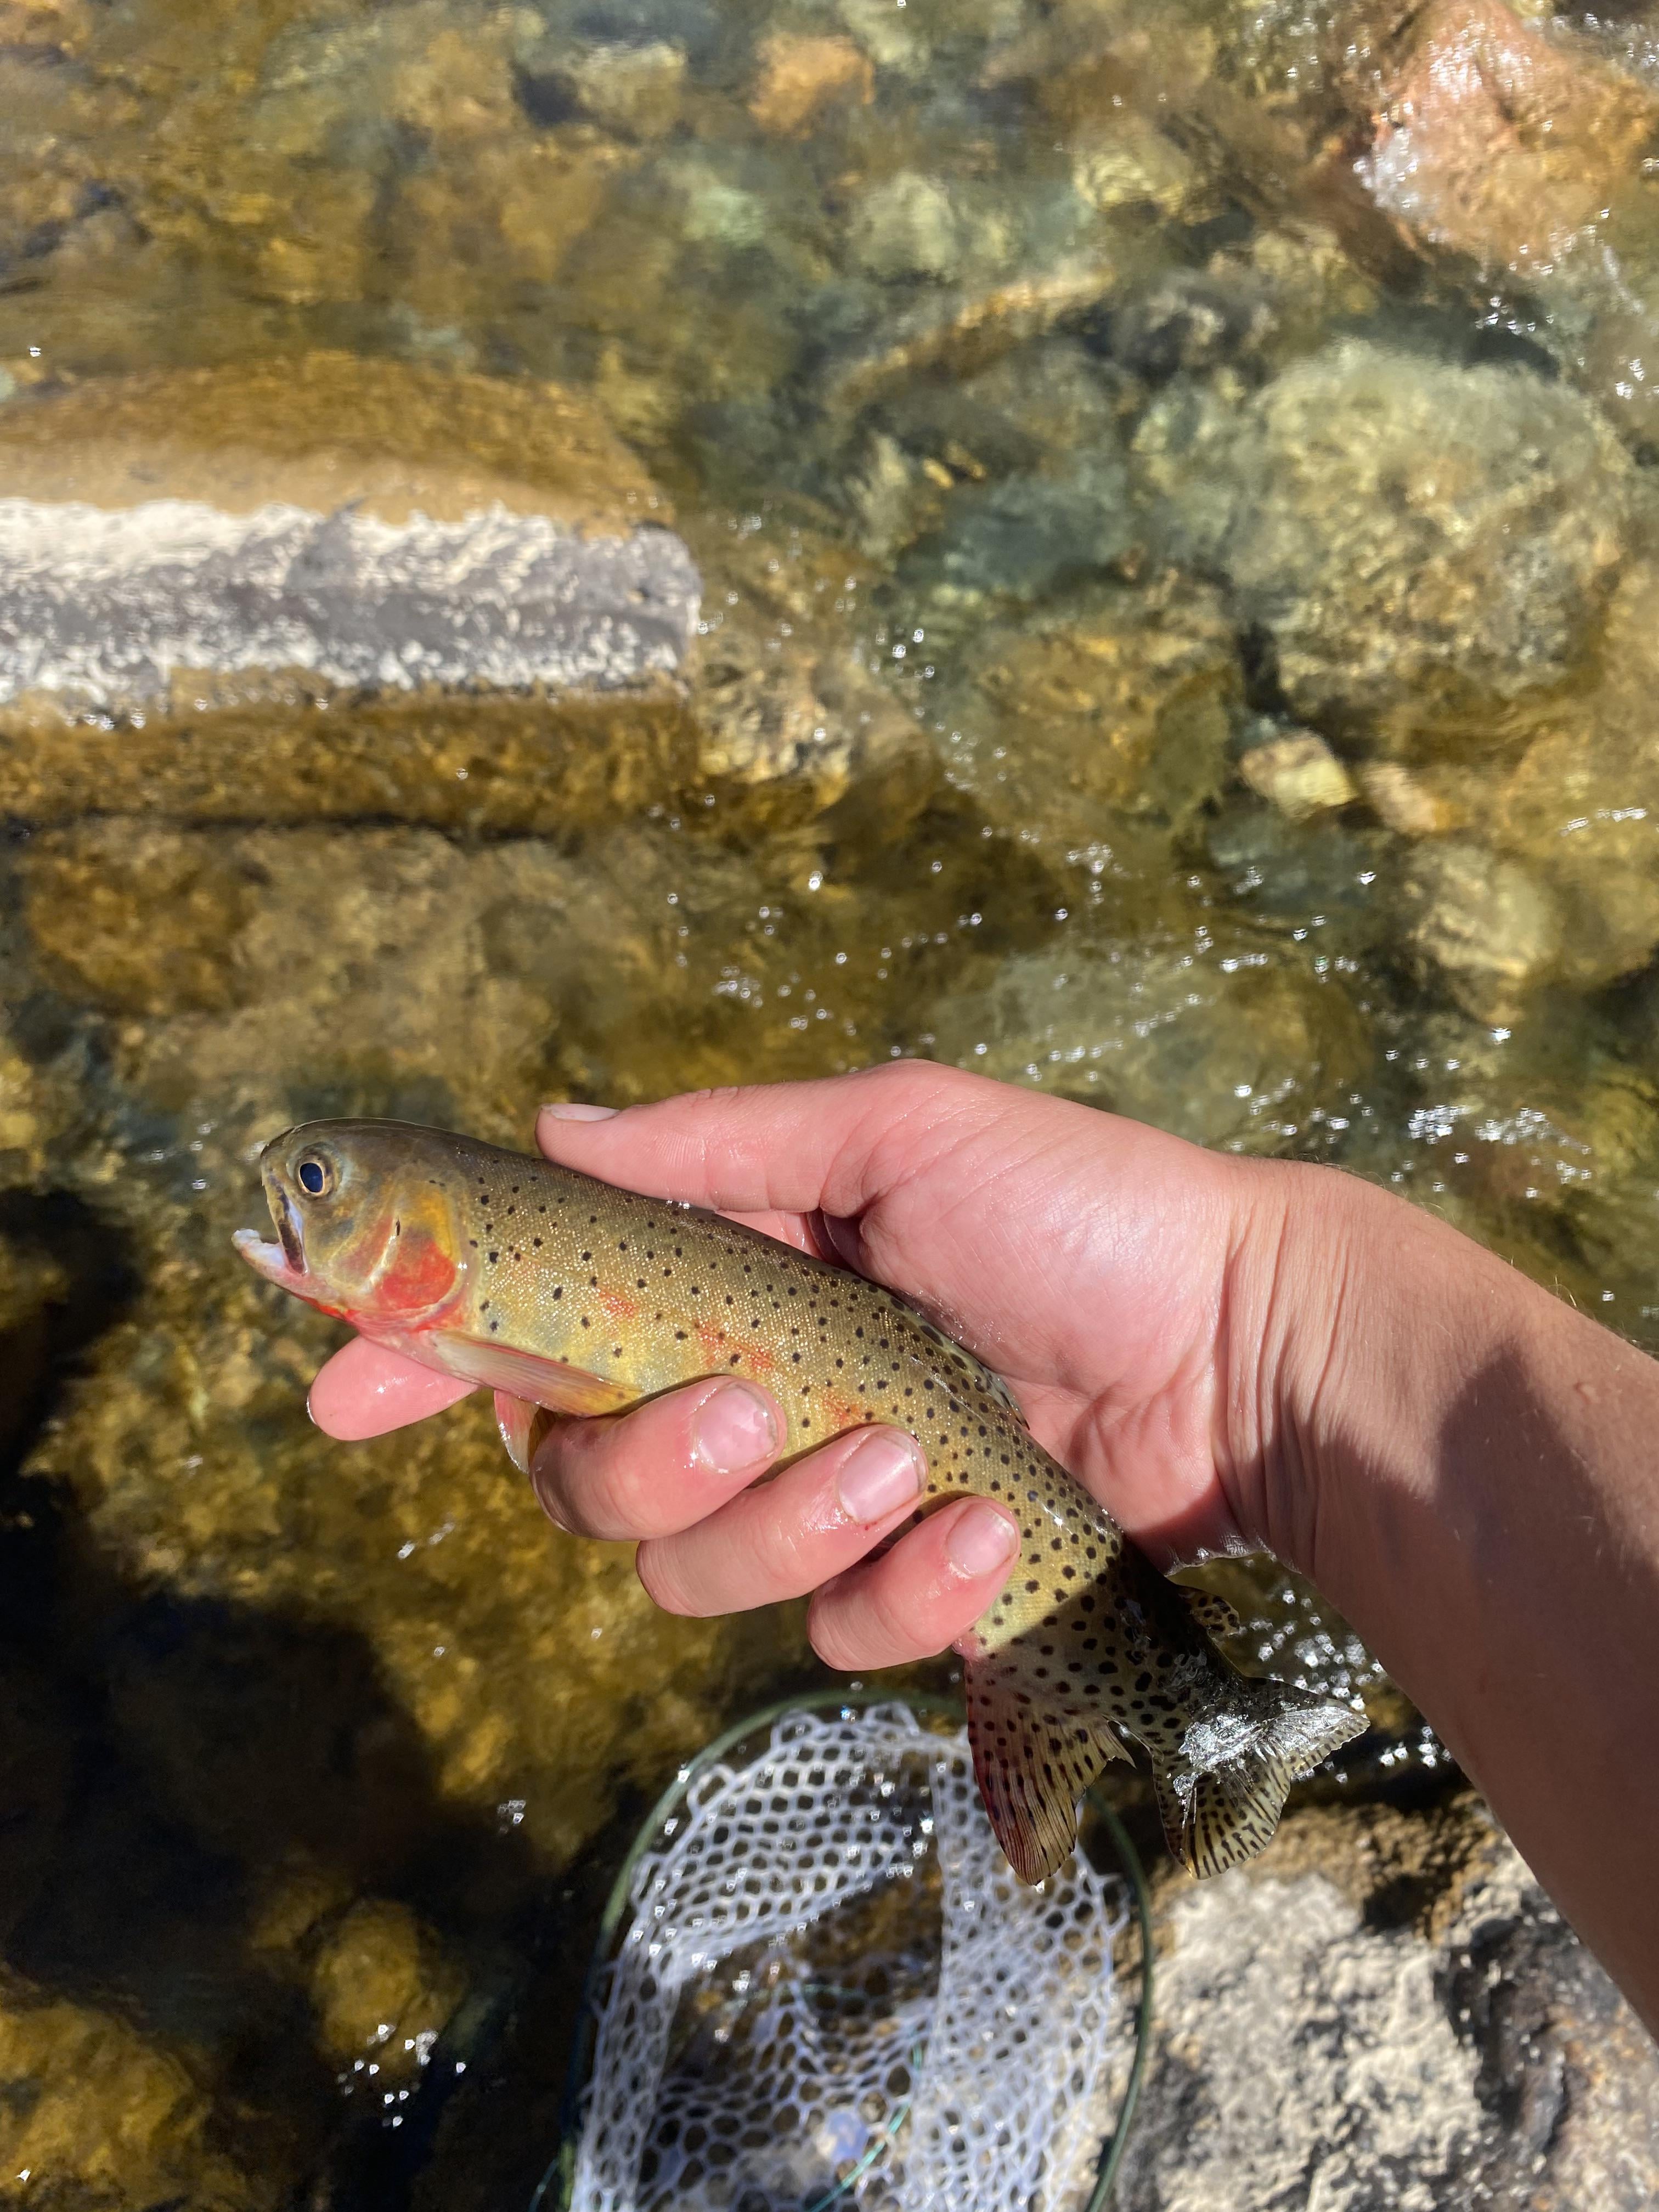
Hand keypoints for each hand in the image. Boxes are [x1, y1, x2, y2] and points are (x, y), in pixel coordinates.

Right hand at [308, 1063, 1317, 1668]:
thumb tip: (550, 1128)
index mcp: (727, 1282)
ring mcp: (820, 1501)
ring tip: (916, 1462)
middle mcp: (747, 1395)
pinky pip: (836, 1634)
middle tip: (756, 1405)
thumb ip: (717, 1148)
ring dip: (791, 1524)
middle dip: (648, 1462)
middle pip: (585, 1483)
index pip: (539, 1334)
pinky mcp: (902, 1590)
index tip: (345, 1388)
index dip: (429, 1361)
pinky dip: (909, 1589)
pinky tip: (987, 1529)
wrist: (1243, 1337)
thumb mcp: (900, 1133)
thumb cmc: (1080, 1208)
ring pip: (694, 1575)